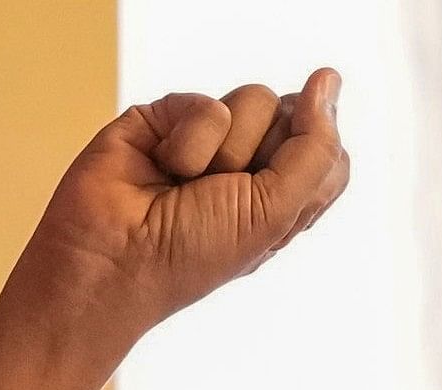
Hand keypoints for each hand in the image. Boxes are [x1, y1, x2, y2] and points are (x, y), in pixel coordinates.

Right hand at [13, 68, 351, 340]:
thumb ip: (316, 148)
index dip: (309, 162)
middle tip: (225, 195)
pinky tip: (161, 167)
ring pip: (256, 100)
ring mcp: (211, 138)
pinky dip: (188, 142)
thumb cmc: (192, 254)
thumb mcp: (276, 212)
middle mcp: (251, 164)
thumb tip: (328, 80)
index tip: (273, 193)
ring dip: (225, 153)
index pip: (328, 151)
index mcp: (285, 195)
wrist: (113, 257)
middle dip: (266, 158)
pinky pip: (207, 103)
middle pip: (295, 119)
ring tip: (188, 185)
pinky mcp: (170, 116)